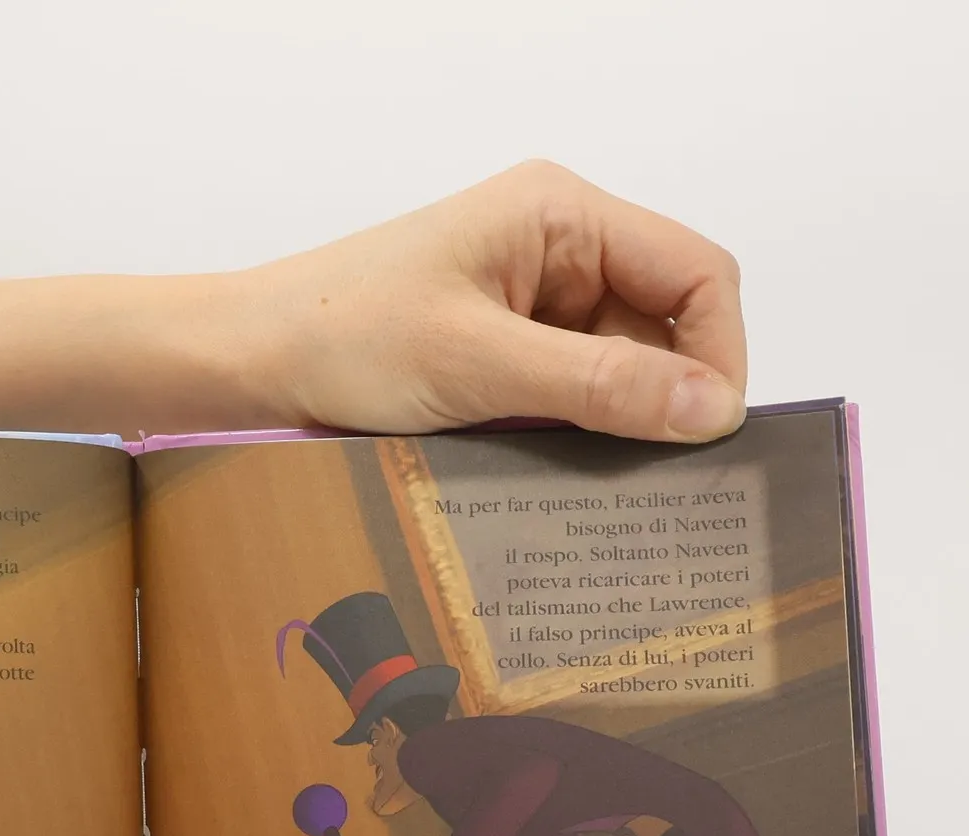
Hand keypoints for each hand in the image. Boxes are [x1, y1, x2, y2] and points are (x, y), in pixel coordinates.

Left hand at [244, 159, 744, 442]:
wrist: (251, 365)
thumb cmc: (343, 339)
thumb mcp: (478, 365)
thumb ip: (599, 385)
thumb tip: (710, 409)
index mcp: (561, 215)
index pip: (695, 273)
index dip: (718, 354)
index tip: (710, 435)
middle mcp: (558, 251)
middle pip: (666, 327)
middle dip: (667, 399)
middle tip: (662, 481)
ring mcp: (531, 306)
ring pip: (622, 371)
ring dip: (619, 427)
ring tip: (604, 486)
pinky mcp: (504, 356)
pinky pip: (573, 397)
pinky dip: (578, 437)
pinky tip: (562, 477)